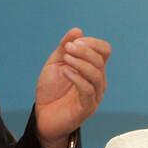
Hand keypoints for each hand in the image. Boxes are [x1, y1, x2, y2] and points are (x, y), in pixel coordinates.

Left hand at [35, 28, 110, 147]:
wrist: (43, 116)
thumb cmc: (51, 90)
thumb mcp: (56, 63)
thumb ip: (65, 47)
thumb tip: (77, 30)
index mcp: (93, 69)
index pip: (104, 50)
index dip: (92, 43)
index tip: (74, 41)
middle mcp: (97, 81)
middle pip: (100, 61)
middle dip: (84, 51)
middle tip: (67, 49)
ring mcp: (94, 96)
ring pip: (97, 75)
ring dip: (81, 63)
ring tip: (66, 59)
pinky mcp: (86, 108)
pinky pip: (88, 90)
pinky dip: (77, 78)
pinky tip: (66, 72)